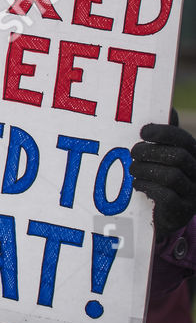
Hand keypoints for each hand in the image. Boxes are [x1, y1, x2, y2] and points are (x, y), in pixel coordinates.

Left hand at [133, 123, 195, 238]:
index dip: (163, 133)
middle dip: (149, 152)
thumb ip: (167, 136)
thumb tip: (169, 108)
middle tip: (132, 153)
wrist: (168, 213)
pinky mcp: (182, 210)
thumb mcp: (166, 155)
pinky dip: (147, 187)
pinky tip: (138, 185)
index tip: (143, 133)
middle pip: (177, 156)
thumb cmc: (163, 176)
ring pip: (171, 176)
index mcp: (195, 155)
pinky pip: (166, 195)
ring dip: (144, 170)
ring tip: (133, 170)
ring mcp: (193, 193)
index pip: (183, 139)